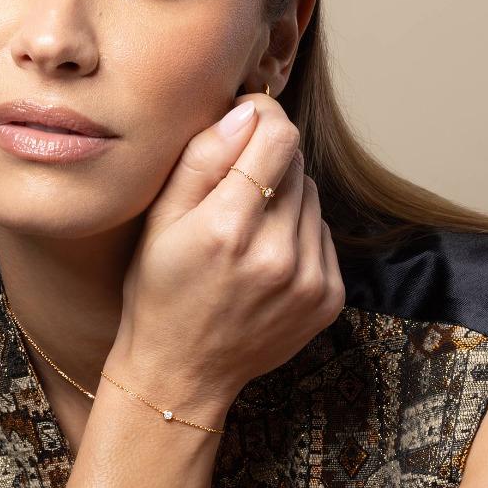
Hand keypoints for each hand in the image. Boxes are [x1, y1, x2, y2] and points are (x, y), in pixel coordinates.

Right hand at [112, 91, 345, 409]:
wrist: (182, 374)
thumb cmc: (160, 291)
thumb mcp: (159, 222)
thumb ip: (202, 160)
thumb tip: (246, 113)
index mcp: (228, 228)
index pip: (278, 137)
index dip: (264, 117)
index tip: (245, 122)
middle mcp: (277, 254)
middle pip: (297, 165)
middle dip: (267, 163)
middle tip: (231, 192)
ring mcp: (309, 279)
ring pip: (312, 197)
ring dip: (284, 199)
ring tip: (246, 231)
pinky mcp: (328, 298)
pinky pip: (322, 235)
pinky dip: (298, 235)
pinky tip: (264, 259)